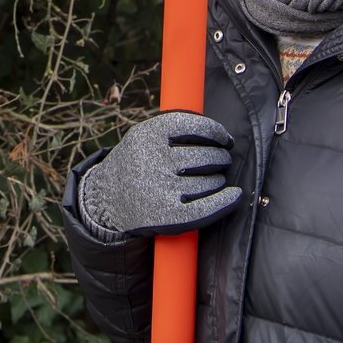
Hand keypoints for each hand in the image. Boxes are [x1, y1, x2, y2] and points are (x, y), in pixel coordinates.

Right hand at [77, 111, 242, 238]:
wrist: (107, 199)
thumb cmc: (136, 163)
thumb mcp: (143, 135)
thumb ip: (173, 128)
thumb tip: (218, 134)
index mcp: (149, 134)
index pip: (195, 126)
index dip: (217, 132)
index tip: (225, 140)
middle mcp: (154, 160)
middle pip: (206, 156)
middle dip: (221, 158)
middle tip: (222, 160)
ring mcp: (161, 189)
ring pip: (208, 181)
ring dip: (219, 179)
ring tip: (215, 178)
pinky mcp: (168, 216)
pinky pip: (206, 208)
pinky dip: (225, 201)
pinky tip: (235, 195)